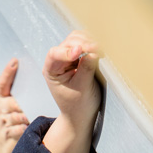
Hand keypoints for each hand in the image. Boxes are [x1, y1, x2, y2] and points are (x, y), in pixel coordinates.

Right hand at [0, 59, 29, 152]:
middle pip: (16, 100)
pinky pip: (20, 129)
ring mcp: (2, 123)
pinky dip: (25, 130)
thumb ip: (3, 95)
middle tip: (39, 98)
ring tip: (33, 117)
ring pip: (20, 115)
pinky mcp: (7, 136)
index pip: (2, 83)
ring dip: (27, 117)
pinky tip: (29, 130)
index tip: (15, 61)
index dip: (8, 72)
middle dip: (26, 101)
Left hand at [41, 31, 101, 152]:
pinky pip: (85, 42)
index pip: (55, 54)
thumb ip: (86, 69)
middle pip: (68, 42)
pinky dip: (93, 42)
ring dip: (89, 40)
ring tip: (101, 50)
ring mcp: (68, 56)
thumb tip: (93, 52)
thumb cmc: (77, 105)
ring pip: (77, 38)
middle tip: (98, 49)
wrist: (82, 114)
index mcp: (51, 70)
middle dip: (83, 44)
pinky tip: (101, 49)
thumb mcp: (82, 89)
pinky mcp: (79, 55)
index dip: (67, 51)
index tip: (80, 52)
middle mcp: (57, 60)